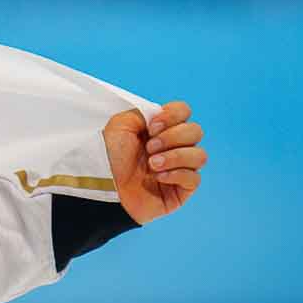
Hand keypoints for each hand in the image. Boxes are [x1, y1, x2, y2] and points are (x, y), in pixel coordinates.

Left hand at [103, 100, 205, 223]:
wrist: (103, 187)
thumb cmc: (108, 157)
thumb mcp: (121, 125)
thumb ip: (145, 113)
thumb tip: (164, 115)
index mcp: (159, 129)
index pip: (184, 112)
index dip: (173, 115)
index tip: (151, 127)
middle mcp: (172, 147)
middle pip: (196, 131)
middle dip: (173, 137)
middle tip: (149, 148)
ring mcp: (178, 168)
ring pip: (200, 155)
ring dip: (175, 157)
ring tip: (152, 164)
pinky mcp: (181, 190)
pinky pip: (195, 178)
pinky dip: (176, 174)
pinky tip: (158, 178)